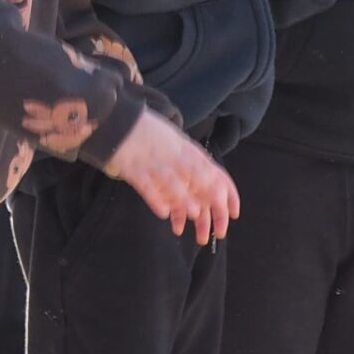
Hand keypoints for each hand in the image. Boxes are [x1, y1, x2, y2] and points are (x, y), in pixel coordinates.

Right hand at [107, 111, 238, 243]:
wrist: (120, 120)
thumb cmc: (151, 136)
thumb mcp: (178, 145)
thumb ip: (192, 164)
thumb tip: (206, 190)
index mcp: (190, 153)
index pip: (217, 175)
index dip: (229, 196)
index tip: (233, 215)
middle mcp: (177, 158)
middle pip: (202, 184)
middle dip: (212, 211)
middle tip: (214, 233)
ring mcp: (156, 164)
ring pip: (176, 185)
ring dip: (187, 203)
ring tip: (192, 218)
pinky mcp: (135, 169)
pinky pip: (148, 186)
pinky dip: (156, 199)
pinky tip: (163, 213)